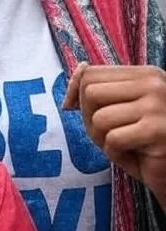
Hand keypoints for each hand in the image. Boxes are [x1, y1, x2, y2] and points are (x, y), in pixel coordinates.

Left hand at [63, 63, 165, 207]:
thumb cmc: (147, 142)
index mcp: (146, 75)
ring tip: (124, 146)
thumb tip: (76, 76)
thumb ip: (101, 91)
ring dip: (102, 139)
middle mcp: (154, 84)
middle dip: (89, 119)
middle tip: (110, 134)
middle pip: (90, 93)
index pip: (91, 74)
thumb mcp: (123, 110)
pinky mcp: (156, 130)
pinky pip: (112, 140)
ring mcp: (156, 106)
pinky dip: (116, 153)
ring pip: (99, 118)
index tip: (74, 108)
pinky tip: (136, 156)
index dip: (75, 94)